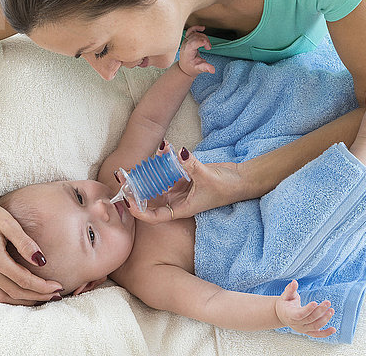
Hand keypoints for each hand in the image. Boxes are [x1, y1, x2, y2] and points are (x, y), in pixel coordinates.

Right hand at [0, 192, 62, 304]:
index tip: (58, 286)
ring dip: (23, 300)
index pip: (23, 280)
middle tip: (55, 296)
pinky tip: (21, 294)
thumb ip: (26, 244)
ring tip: (41, 297)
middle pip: (15, 292)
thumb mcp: (10, 224)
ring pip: (2, 297)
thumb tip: (42, 262)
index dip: (43, 286)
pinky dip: (8, 296)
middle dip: (37, 296)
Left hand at [122, 142, 242, 223]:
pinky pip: (169, 170)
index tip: (127, 201)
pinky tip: (162, 149)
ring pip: (158, 182)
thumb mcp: (207, 177)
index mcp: (181, 208)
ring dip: (149, 173)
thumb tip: (179, 152)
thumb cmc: (227, 187)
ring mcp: (180, 188)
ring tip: (137, 162)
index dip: (139, 211)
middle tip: (124, 176)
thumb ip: (191, 165)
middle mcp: (177, 200)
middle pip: (151, 198)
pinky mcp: (184, 177)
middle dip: (137, 189)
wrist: (242, 180)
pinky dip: (164, 161)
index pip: (155, 216)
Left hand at [178, 26, 215, 76]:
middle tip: (209, 48)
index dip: (200, 42)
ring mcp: (185, 41)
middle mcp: (185, 45)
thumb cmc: (191, 68)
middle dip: (205, 41)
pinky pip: (191, 30)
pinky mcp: (187, 39)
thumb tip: (213, 70)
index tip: (208, 46)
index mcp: (187, 52)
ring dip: (204, 37)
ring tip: (207, 45)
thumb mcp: (199, 69)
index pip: (192, 43)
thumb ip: (205, 68)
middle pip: (196, 37)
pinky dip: (197, 28)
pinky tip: (202, 28)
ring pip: (195, 34)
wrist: (184, 67)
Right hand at [275, 280, 336, 337]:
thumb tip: (294, 282)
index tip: (316, 302)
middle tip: (327, 303)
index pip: (299, 314)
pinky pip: (317, 334)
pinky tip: (333, 329)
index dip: (308, 309)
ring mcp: (302, 329)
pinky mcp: (307, 331)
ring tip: (331, 310)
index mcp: (289, 314)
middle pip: (310, 319)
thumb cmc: (285, 303)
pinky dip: (326, 333)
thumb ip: (290, 289)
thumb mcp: (286, 295)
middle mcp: (296, 323)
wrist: (282, 314)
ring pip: (315, 326)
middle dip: (320, 311)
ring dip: (324, 319)